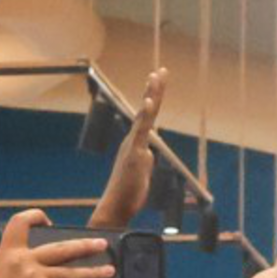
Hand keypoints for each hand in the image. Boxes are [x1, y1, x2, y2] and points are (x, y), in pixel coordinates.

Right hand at [0, 209, 116, 277]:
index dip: (36, 216)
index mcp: (6, 255)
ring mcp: (36, 277)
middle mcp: (21, 261)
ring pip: (73, 272)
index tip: (50, 224)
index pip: (19, 222)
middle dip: (85, 245)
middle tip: (101, 244)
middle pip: (60, 247)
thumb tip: (49, 268)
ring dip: (94, 273)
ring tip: (109, 271)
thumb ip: (19, 269)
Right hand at [89, 64, 171, 227]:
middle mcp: (133, 140)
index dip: (152, 98)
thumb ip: (145, 158)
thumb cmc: (128, 193)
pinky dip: (145, 114)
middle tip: (161, 70)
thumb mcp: (141, 172)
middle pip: (146, 110)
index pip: (147, 116)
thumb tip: (148, 152)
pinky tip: (149, 100)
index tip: (156, 80)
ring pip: (144, 116)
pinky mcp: (134, 152)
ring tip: (156, 76)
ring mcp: (133, 145)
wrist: (115, 207)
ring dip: (151, 95)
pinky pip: (141, 130)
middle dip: (154, 89)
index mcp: (136, 143)